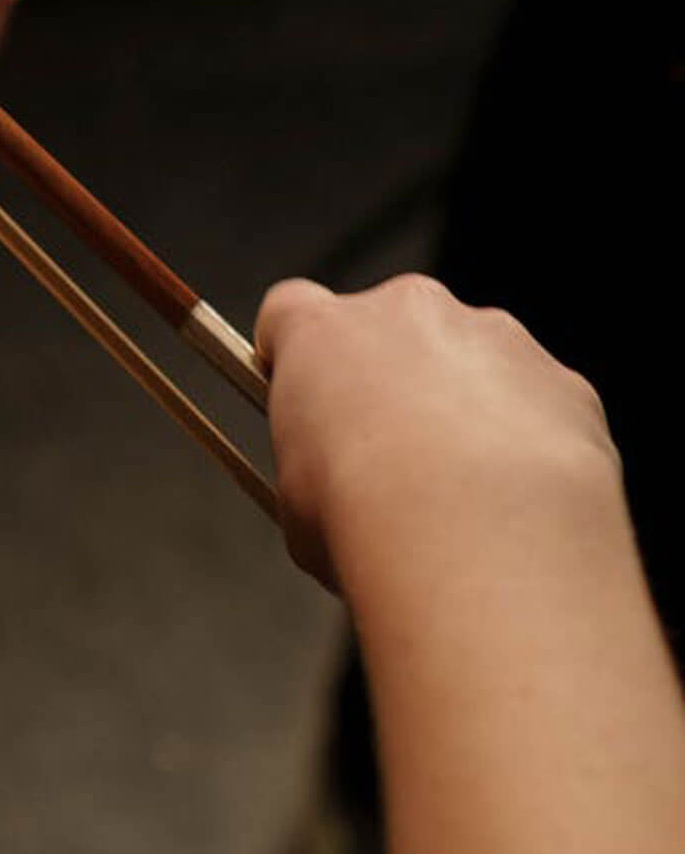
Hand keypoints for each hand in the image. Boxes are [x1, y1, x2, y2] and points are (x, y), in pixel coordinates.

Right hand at [256, 274, 618, 593]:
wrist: (481, 541)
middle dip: (395, 381)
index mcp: (322, 331)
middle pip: (394, 329)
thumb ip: (310, 473)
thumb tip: (329, 506)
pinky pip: (543, 404)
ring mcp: (491, 338)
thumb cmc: (372, 519)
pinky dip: (535, 444)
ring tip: (472, 496)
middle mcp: (407, 311)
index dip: (298, 357)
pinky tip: (524, 506)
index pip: (291, 313)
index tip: (308, 399)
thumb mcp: (295, 506)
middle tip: (396, 462)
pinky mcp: (563, 381)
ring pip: (475, 362)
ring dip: (470, 408)